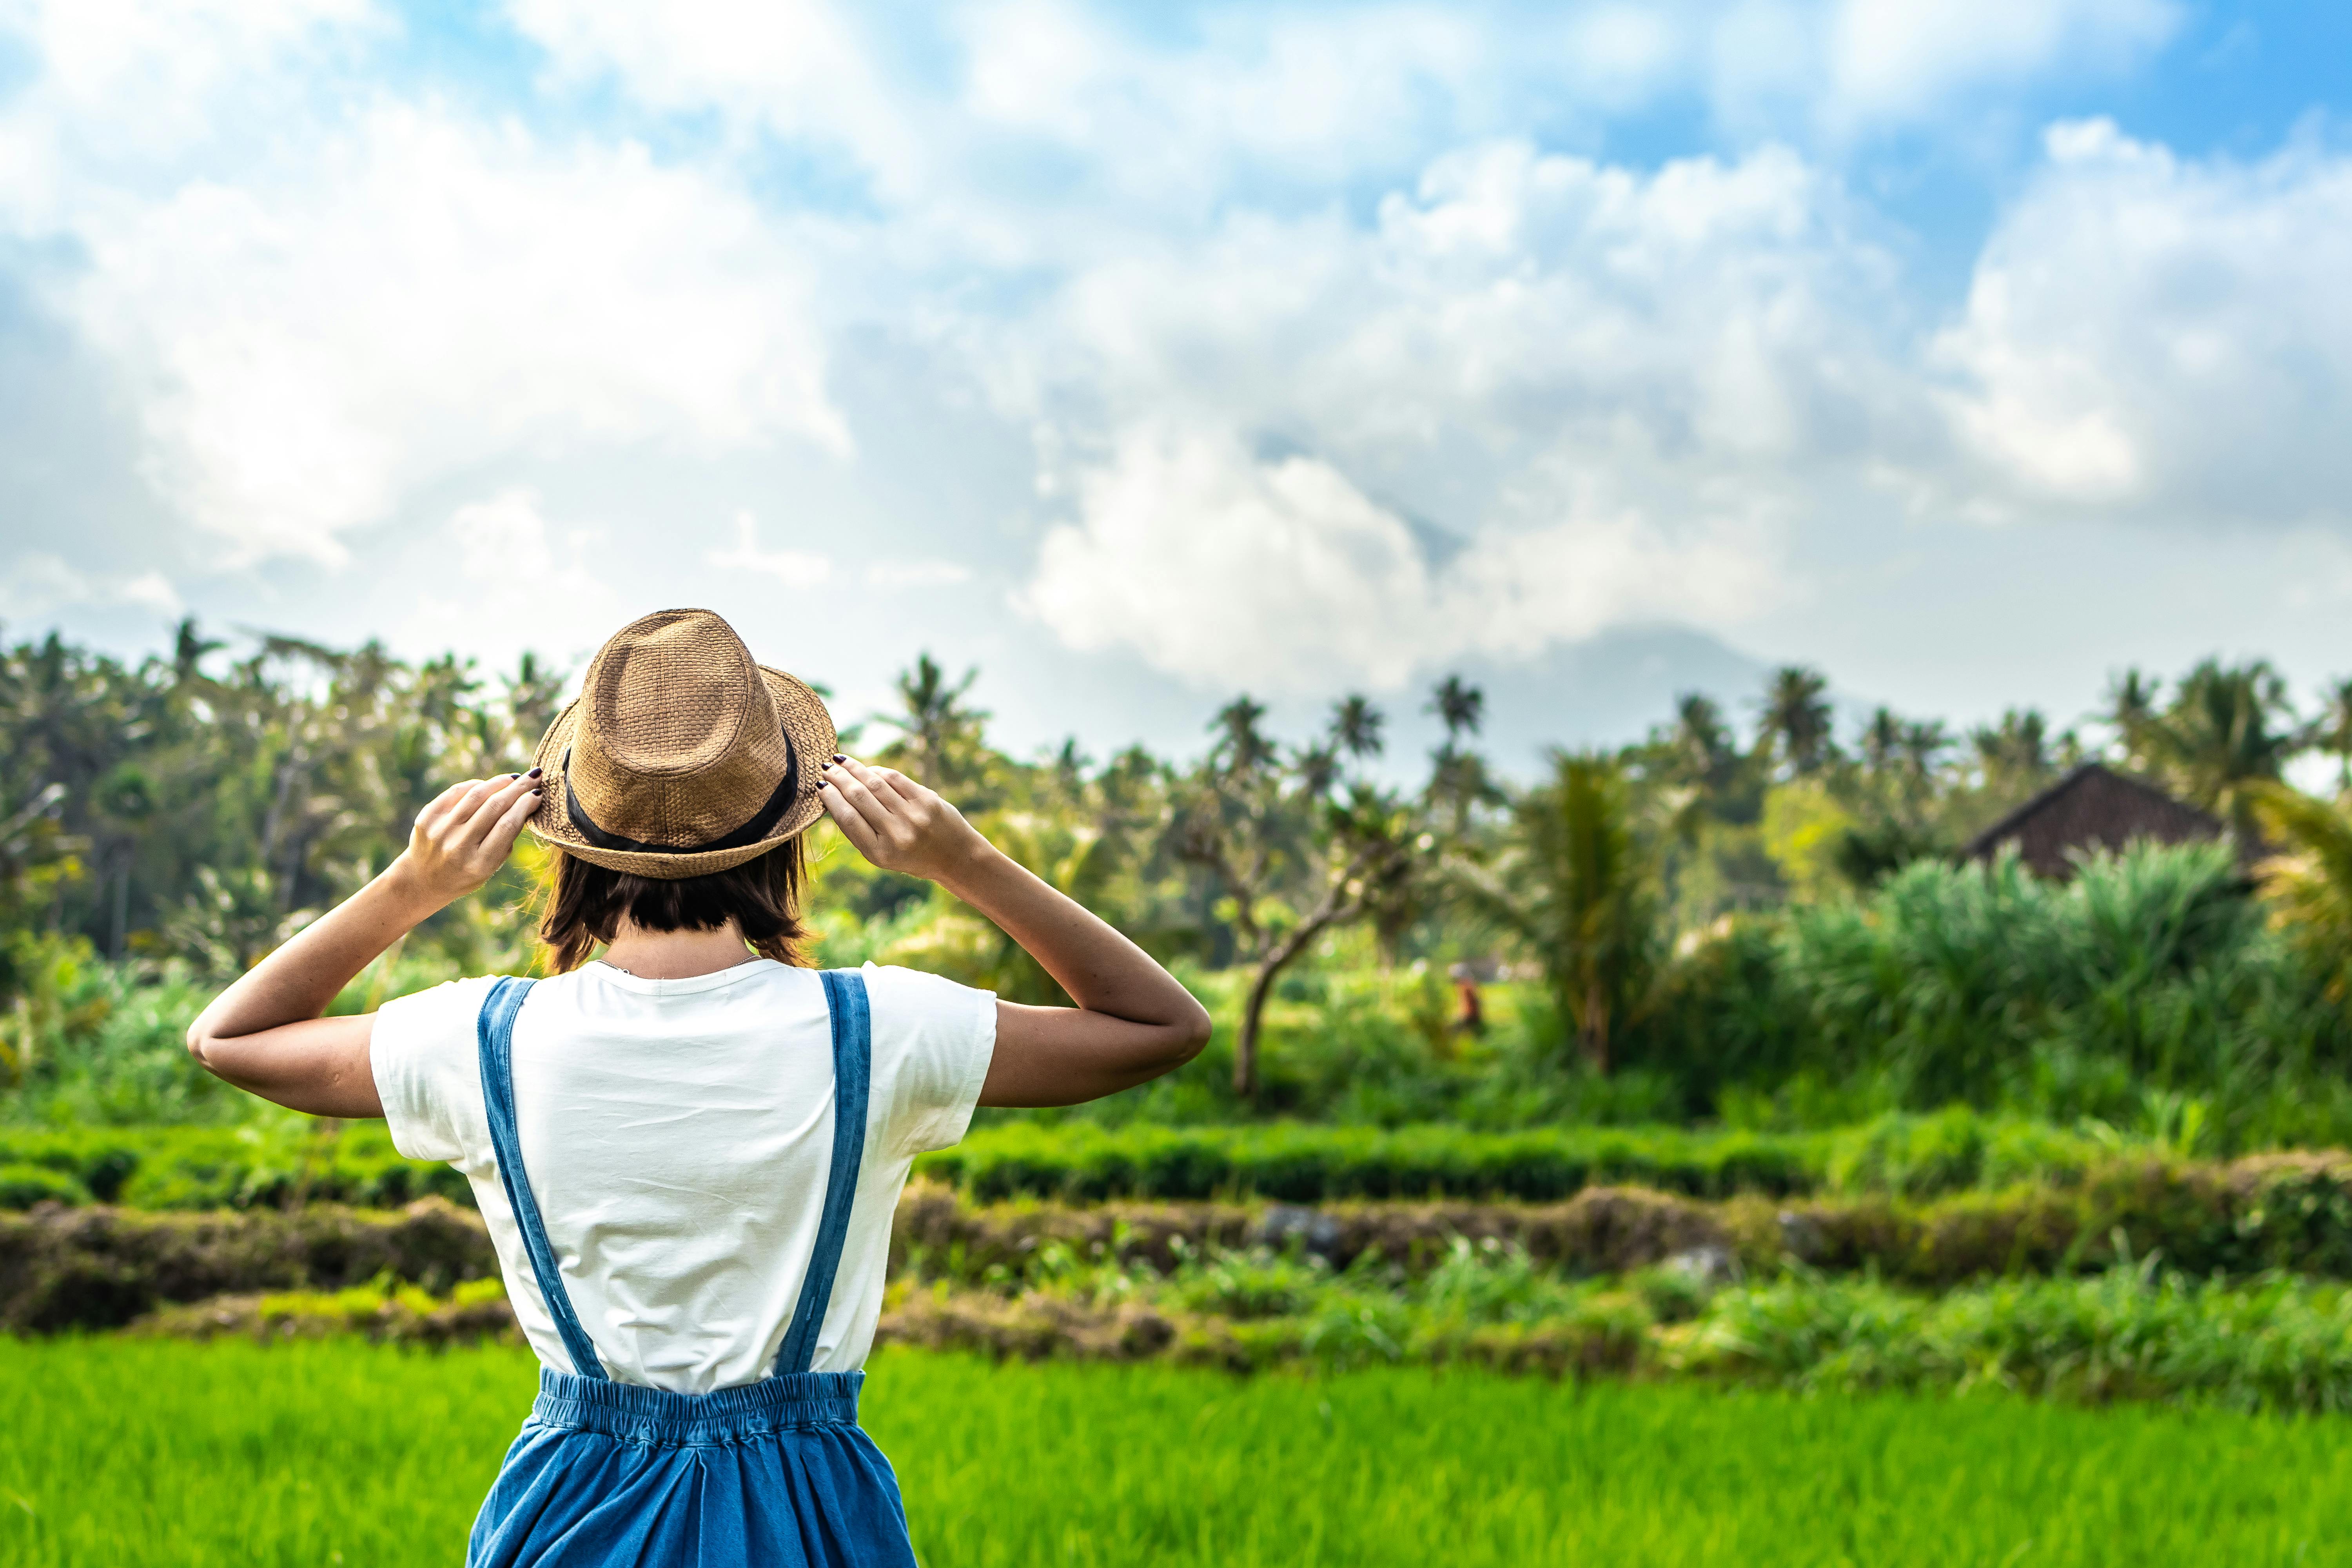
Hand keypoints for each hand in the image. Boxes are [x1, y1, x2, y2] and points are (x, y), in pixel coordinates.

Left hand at [396, 771, 543, 905]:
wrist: (422, 881)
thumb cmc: (466, 873)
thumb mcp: (491, 867)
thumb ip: (506, 839)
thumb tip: (526, 801)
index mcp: (479, 864)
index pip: (508, 825)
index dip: (526, 804)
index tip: (538, 793)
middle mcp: (458, 846)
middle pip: (495, 806)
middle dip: (518, 788)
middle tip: (534, 776)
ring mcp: (440, 830)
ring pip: (477, 794)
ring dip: (500, 782)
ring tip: (514, 778)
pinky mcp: (427, 818)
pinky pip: (457, 792)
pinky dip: (476, 785)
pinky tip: (488, 785)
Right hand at [819, 756, 990, 883]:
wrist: (956, 858)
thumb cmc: (913, 857)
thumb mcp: (883, 856)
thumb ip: (861, 831)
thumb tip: (834, 797)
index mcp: (879, 854)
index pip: (847, 818)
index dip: (831, 798)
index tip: (819, 785)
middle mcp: (896, 834)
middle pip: (858, 797)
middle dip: (839, 779)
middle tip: (826, 768)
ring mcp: (913, 815)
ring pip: (875, 783)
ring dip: (854, 769)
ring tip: (840, 761)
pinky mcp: (927, 800)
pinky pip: (895, 779)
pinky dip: (878, 771)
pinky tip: (867, 769)